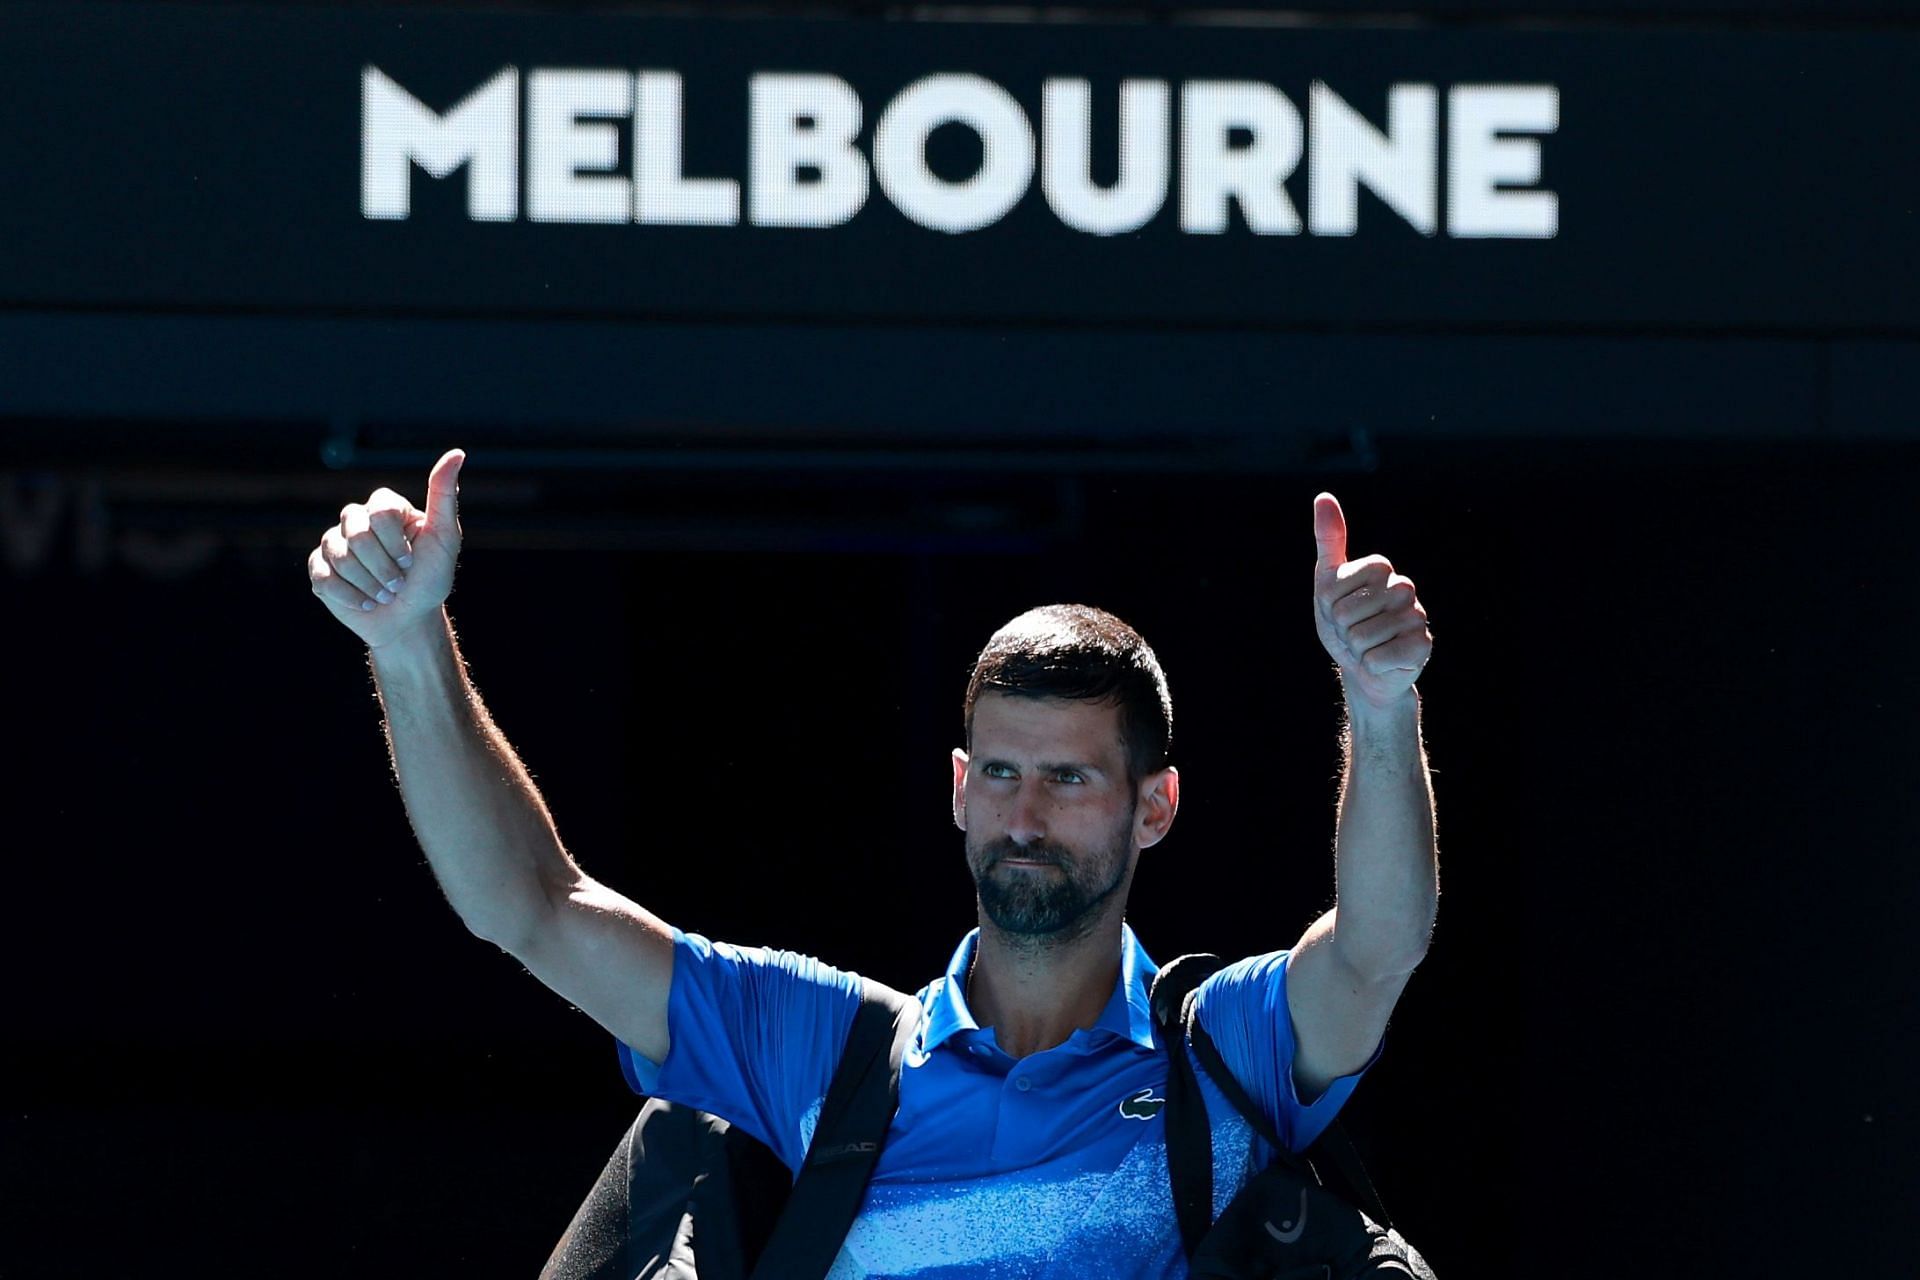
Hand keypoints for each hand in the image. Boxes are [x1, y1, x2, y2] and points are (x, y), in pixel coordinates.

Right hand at [308, 449, 464, 647]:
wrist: (409, 619)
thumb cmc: (430, 578)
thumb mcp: (445, 538)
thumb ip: (444, 495)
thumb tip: (457, 453)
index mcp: (384, 508)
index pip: (379, 511)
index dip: (395, 541)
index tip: (411, 560)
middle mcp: (356, 520)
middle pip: (358, 534)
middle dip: (383, 567)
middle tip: (398, 583)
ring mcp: (334, 543)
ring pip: (339, 556)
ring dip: (368, 584)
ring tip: (384, 594)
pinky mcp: (319, 569)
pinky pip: (324, 576)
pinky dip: (349, 595)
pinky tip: (365, 602)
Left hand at [1311, 493, 1431, 709]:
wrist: (1364, 669)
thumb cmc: (1346, 624)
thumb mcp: (1328, 583)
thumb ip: (1329, 540)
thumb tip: (1323, 496)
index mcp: (1382, 570)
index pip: (1336, 586)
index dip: (1329, 604)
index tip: (1340, 610)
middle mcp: (1404, 588)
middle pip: (1347, 612)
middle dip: (1342, 629)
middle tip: (1354, 632)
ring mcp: (1417, 617)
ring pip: (1362, 637)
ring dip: (1356, 649)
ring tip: (1368, 647)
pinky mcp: (1422, 646)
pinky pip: (1378, 657)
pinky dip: (1370, 665)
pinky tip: (1381, 662)